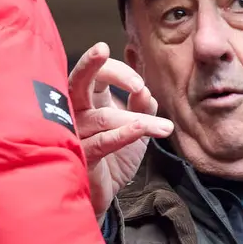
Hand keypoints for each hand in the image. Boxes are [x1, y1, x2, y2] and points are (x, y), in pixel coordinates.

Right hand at [70, 43, 172, 217]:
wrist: (105, 194)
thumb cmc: (115, 156)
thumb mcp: (135, 126)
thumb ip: (141, 106)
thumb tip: (145, 90)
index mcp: (90, 101)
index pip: (96, 75)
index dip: (116, 71)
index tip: (140, 84)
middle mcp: (78, 114)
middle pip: (77, 81)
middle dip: (91, 64)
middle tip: (103, 49)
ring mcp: (77, 135)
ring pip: (103, 117)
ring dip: (138, 119)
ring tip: (165, 128)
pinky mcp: (82, 157)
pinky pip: (102, 142)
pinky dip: (123, 134)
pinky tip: (141, 128)